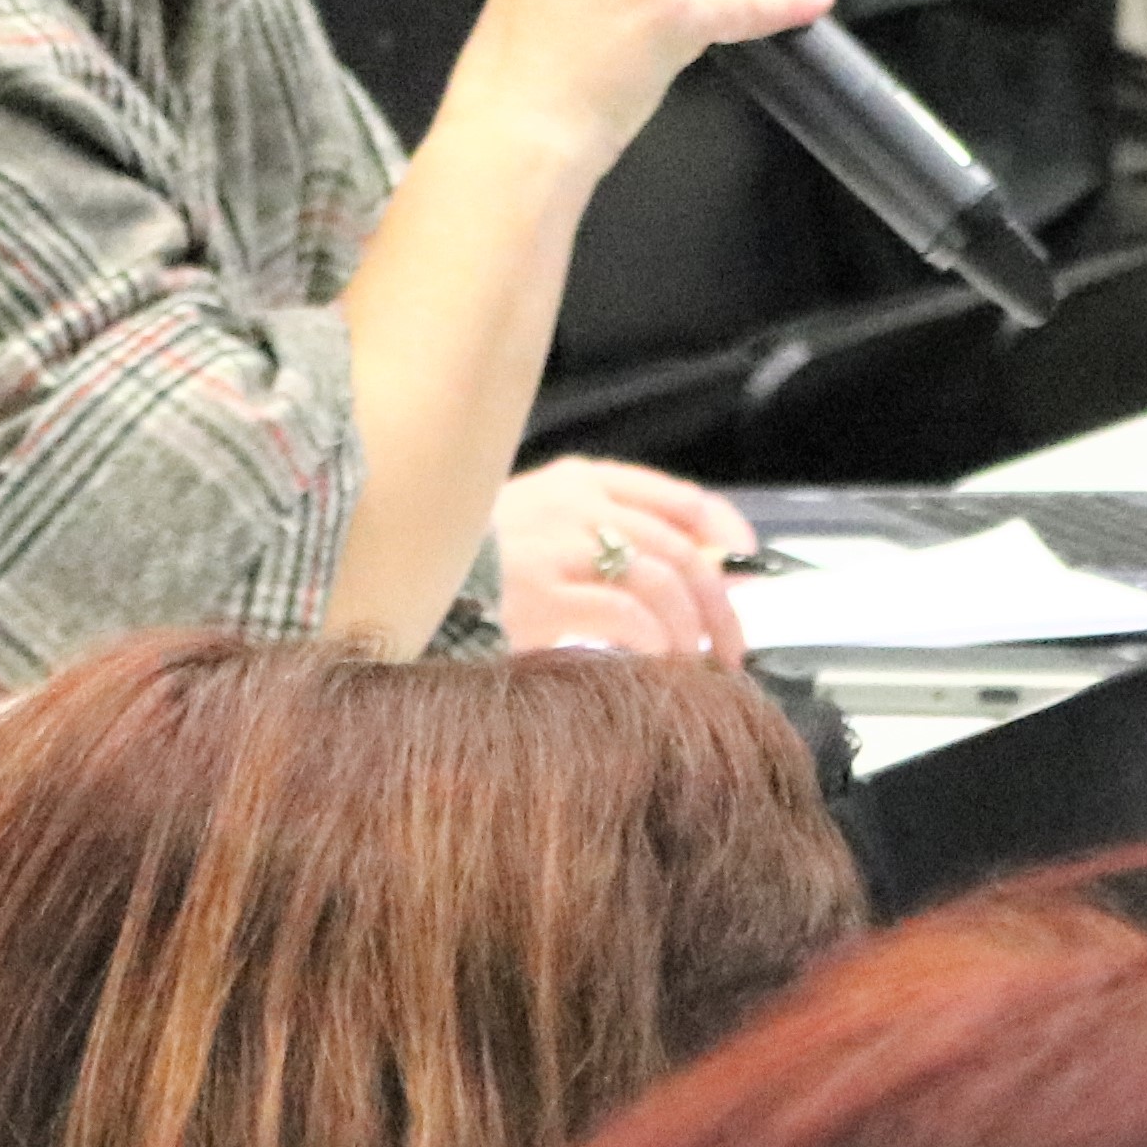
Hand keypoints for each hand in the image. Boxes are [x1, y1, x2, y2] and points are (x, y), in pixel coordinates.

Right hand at [489, 453, 751, 662]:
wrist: (398, 574)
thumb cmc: (469, 559)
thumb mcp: (535, 520)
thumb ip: (600, 531)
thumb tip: (688, 571)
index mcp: (578, 479)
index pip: (674, 496)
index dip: (723, 530)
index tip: (747, 563)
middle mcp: (575, 504)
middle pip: (679, 547)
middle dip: (718, 602)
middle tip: (732, 646)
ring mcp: (557, 547)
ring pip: (661, 581)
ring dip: (690, 629)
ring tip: (695, 665)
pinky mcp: (540, 595)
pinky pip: (625, 618)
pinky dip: (655, 643)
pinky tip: (659, 667)